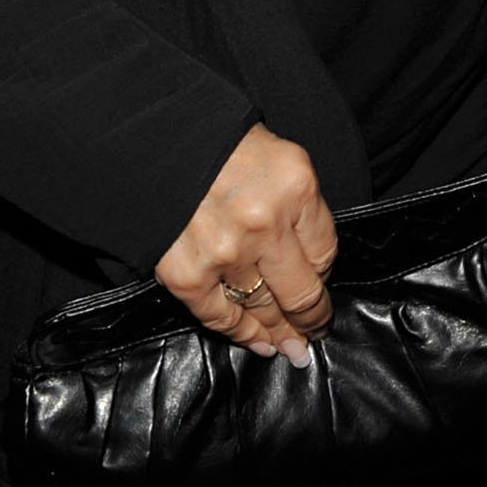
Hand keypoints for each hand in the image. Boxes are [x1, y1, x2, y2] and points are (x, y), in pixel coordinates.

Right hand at [155, 122, 336, 368]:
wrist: (160, 142)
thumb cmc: (227, 148)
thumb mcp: (284, 162)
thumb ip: (302, 211)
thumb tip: (315, 269)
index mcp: (294, 188)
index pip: (326, 253)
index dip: (324, 275)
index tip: (322, 286)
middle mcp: (262, 224)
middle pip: (301, 292)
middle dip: (313, 318)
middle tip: (316, 330)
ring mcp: (223, 253)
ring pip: (264, 310)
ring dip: (280, 332)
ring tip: (291, 345)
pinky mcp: (187, 275)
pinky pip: (222, 318)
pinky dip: (243, 335)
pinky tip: (261, 343)